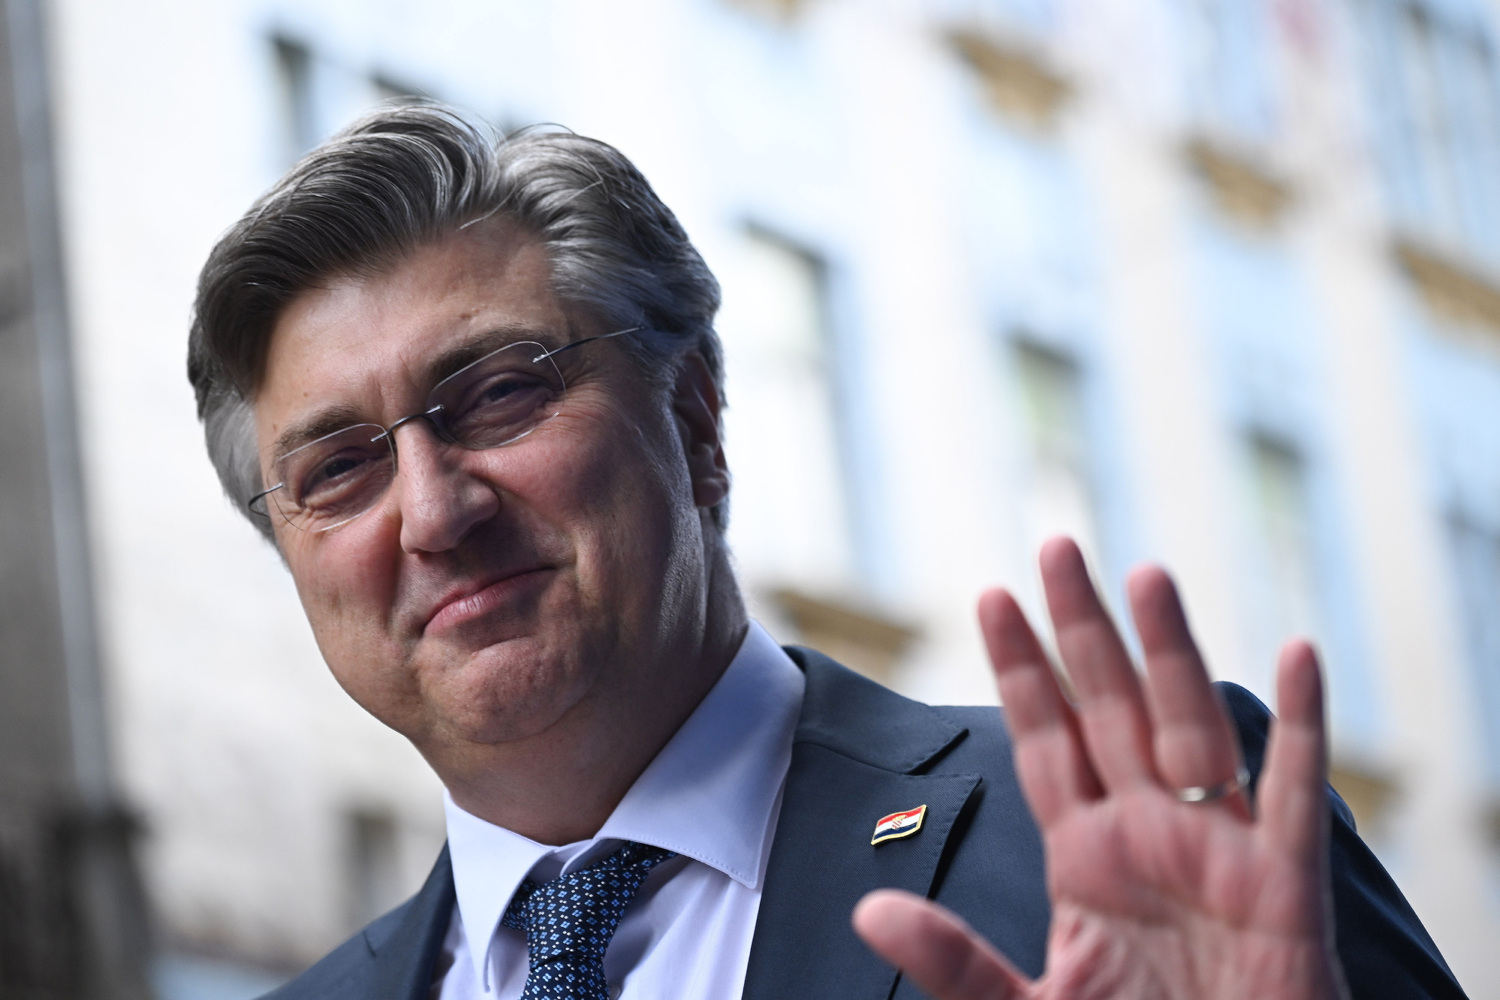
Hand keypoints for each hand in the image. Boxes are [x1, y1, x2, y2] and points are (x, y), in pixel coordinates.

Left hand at [852, 537, 1350, 999]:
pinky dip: (1302, 728)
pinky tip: (1295, 655)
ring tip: (1144, 576)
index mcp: (1086, 855)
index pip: (1046, 739)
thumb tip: (870, 908)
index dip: (1021, 669)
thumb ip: (955, 959)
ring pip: (1190, 727)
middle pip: (1110, 708)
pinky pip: (1294, 796)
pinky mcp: (1284, 887)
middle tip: (1056, 544)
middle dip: (1082, 629)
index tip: (991, 596)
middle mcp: (1148, 833)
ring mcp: (1216, 852)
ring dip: (1170, 653)